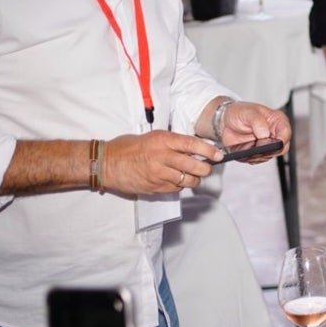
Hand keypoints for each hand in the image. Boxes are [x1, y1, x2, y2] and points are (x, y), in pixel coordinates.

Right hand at [104, 131, 222, 193]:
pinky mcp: (154, 187)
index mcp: (162, 140)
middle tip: (207, 168)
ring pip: (188, 180)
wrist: (106, 163)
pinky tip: (174, 180)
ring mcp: (158, 173)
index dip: (208, 151)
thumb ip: (173, 143)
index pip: (192, 145)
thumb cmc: (128, 148)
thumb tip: (195, 148)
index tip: (219, 155)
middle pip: (194, 166)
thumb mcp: (152, 137)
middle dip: (205, 169)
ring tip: (191, 175)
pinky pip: (176, 189)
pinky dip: (179, 186)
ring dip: (194, 179)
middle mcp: (161, 156)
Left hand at [217, 102, 291, 161]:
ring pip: (270, 155)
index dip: (282, 139)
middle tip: (258, 148)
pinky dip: (252, 158)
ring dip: (260, 154)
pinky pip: (259, 159)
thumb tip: (264, 134)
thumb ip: (257, 121)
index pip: (286, 132)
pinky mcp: (259, 152)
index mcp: (277, 120)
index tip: (274, 143)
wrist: (224, 121)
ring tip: (248, 148)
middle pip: (282, 148)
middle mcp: (275, 133)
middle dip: (270, 150)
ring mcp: (267, 144)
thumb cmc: (238, 112)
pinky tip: (245, 152)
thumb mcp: (247, 112)